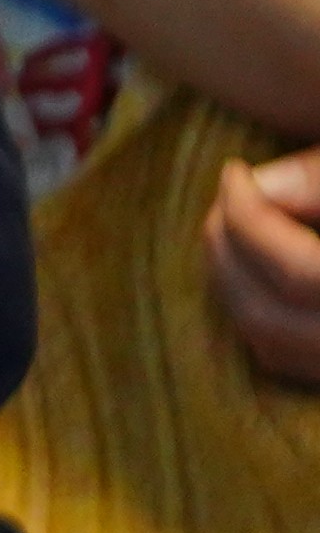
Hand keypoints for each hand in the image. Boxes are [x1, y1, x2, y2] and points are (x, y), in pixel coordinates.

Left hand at [211, 154, 319, 386]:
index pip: (303, 274)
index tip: (237, 172)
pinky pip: (284, 359)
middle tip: (230, 196)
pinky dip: (255, 312)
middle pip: (268, 314)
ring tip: (236, 225)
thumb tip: (256, 183)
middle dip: (229, 246)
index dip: (253, 219)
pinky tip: (256, 268)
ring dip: (231, 279)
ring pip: (269, 343)